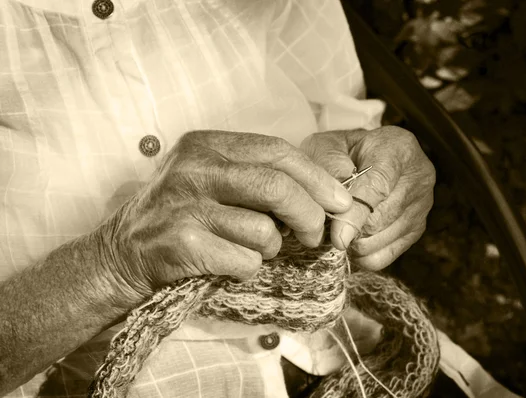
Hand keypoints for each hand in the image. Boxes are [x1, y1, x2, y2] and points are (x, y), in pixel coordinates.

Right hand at [97, 131, 352, 304]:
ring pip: (263, 230)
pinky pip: (244, 261)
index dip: (317, 177)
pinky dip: (249, 268)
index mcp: (206, 144)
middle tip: (317, 233)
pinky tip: (230, 263)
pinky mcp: (181, 244)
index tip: (340, 200)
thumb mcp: (210, 178)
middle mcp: (194, 169)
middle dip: (309, 214)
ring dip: (271, 248)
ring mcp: (185, 206)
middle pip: (277, 187)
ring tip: (253, 248)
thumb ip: (256, 176)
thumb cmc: (180, 214)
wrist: (121, 253)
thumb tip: (321, 194)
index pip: (277, 151)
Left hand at [301, 126, 434, 269]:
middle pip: (380, 219)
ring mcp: (422, 206)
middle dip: (348, 227)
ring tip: (339, 225)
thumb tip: (337, 209)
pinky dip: (363, 254)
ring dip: (353, 241)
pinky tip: (353, 237)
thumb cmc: (341, 151)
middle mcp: (419, 177)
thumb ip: (328, 169)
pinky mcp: (417, 229)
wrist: (364, 155)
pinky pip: (385, 255)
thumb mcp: (327, 147)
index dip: (355, 214)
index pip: (378, 187)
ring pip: (380, 240)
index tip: (337, 237)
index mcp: (398, 148)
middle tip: (326, 222)